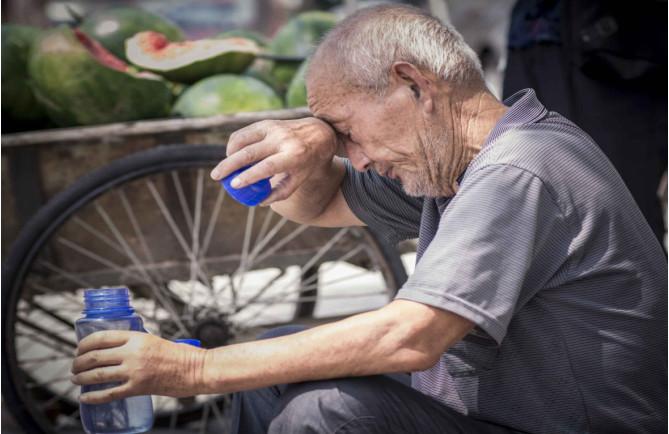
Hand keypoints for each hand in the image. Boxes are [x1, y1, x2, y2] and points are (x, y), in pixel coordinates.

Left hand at [71, 331, 205, 403]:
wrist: (194, 369)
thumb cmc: (178, 354)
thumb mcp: (153, 340)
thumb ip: (134, 343)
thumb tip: (114, 350)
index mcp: (136, 337)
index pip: (101, 337)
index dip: (84, 344)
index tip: (79, 349)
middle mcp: (132, 353)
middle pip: (95, 356)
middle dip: (78, 362)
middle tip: (74, 366)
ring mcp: (134, 371)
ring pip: (97, 375)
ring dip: (80, 378)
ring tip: (75, 379)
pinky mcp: (138, 388)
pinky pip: (108, 394)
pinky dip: (92, 397)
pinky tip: (84, 397)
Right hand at [210, 117, 337, 204]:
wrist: (318, 135)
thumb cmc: (306, 164)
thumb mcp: (299, 180)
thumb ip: (279, 193)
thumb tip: (257, 201)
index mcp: (294, 156)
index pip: (267, 167)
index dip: (249, 176)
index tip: (233, 185)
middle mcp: (283, 140)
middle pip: (250, 153)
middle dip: (229, 165)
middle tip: (215, 177)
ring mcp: (274, 129)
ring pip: (243, 140)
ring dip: (229, 155)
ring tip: (224, 168)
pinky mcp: (266, 123)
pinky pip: (243, 133)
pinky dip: (233, 145)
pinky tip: (231, 155)